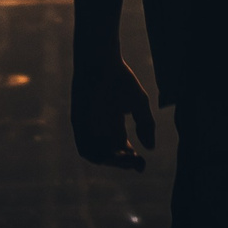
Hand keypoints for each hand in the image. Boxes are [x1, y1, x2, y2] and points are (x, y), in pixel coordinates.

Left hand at [71, 54, 156, 170]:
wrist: (99, 63)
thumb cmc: (120, 79)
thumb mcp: (139, 103)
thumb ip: (146, 124)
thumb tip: (150, 147)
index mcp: (115, 124)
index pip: (122, 149)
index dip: (132, 160)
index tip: (142, 164)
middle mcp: (101, 129)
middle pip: (111, 155)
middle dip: (123, 162)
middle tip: (136, 161)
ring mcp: (88, 128)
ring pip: (97, 155)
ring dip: (111, 162)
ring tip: (124, 158)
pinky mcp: (77, 124)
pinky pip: (84, 147)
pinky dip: (96, 154)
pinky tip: (109, 155)